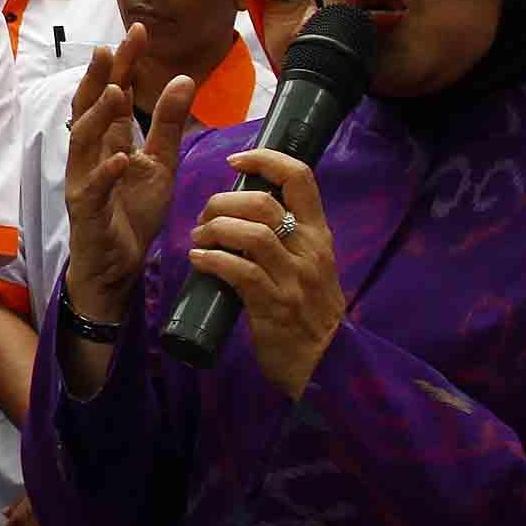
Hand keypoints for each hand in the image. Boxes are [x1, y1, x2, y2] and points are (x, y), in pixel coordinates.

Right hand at [61, 25, 200, 323]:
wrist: (117, 266)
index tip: (137, 31)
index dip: (122, 64)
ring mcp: (82, 180)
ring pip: (82, 142)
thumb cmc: (131, 214)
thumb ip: (168, 124)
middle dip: (100, 77)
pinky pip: (93, 187)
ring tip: (118, 93)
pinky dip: (105, 172)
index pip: (113, 93)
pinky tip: (120, 158)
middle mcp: (89, 154)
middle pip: (89, 107)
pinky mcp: (85, 210)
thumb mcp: (160, 164)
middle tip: (111, 47)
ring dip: (98, 116)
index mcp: (108, 140)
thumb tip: (184, 78)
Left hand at [187, 149, 343, 399]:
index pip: (300, 178)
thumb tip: (244, 209)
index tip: (236, 162)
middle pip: (262, 203)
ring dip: (214, 230)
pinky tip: (199, 260)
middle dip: (222, 202)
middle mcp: (310, 252)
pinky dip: (212, 260)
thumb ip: (288, 238)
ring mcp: (294, 279)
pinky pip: (238, 271)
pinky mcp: (274, 306)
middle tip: (205, 218)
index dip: (266, 159)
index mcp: (320, 235)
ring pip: (250, 233)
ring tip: (199, 239)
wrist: (326, 365)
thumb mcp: (310, 266)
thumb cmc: (309, 311)